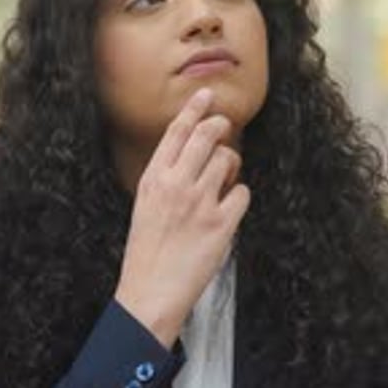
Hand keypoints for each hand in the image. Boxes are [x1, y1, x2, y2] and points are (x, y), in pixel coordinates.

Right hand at [115, 87, 249, 347]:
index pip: (176, 132)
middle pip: (207, 135)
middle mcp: (176, 184)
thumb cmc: (147, 253)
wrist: (150, 292)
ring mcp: (200, 202)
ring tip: (222, 181)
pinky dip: (238, 197)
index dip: (194, 109)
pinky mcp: (221, 224)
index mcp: (153, 179)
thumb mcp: (146, 207)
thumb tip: (194, 159)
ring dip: (230, 164)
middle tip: (224, 127)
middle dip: (220, 126)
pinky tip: (227, 210)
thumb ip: (167, 181)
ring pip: (228, 159)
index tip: (206, 95)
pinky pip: (242, 193)